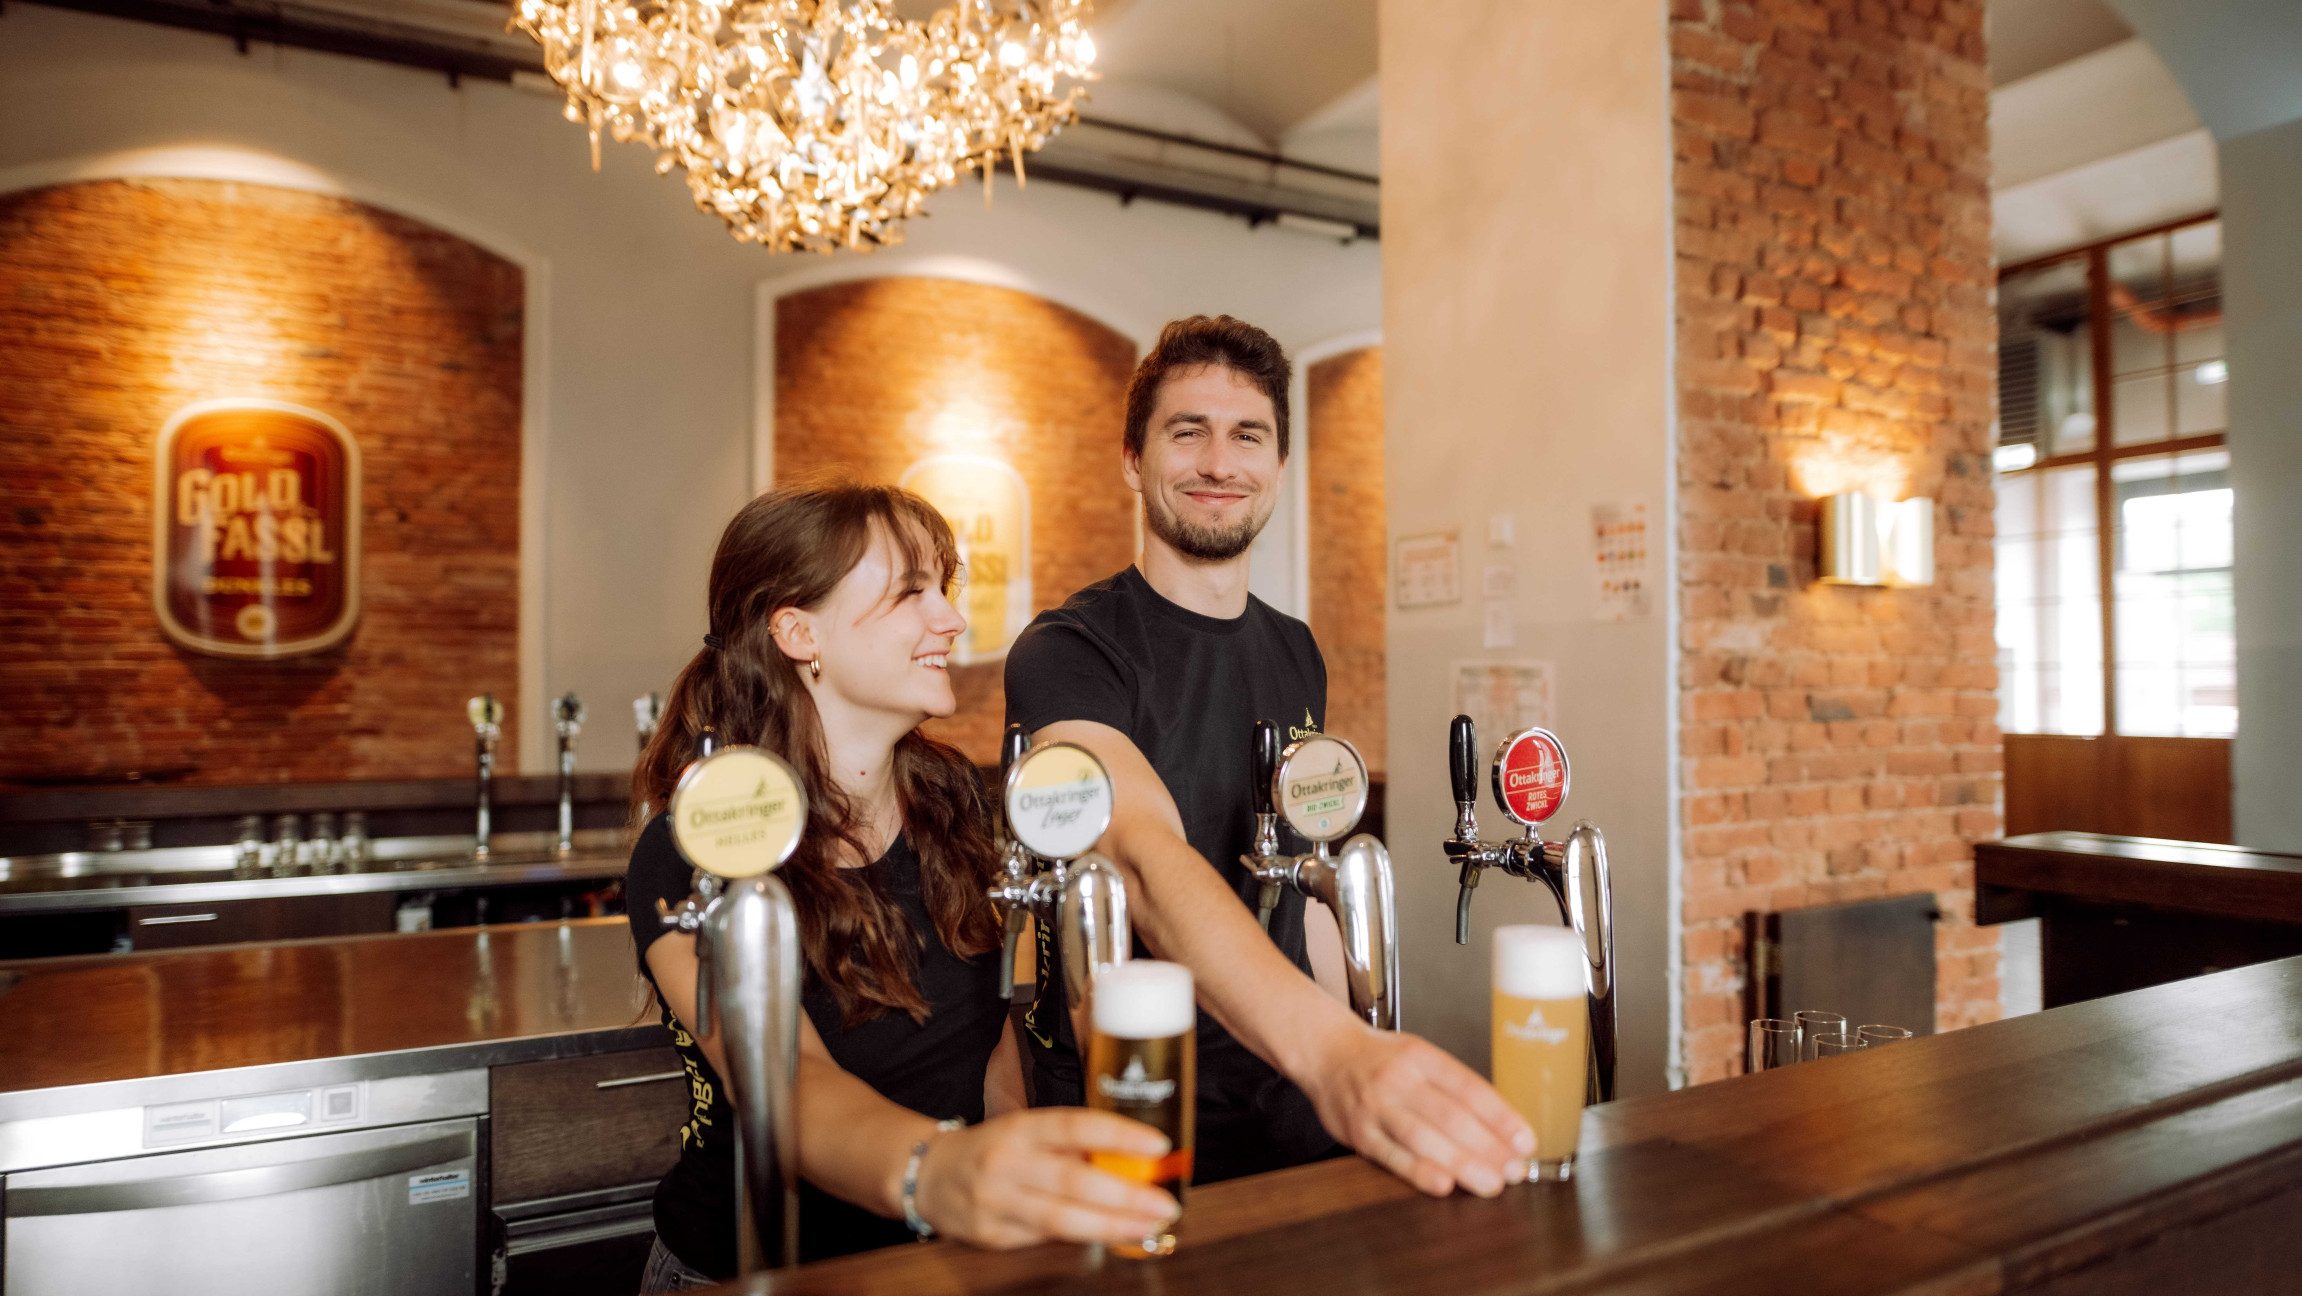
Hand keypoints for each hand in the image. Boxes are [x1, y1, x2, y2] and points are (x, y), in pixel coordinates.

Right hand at [912, 1109, 1180, 1248]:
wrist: (927, 1175)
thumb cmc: (993, 1148)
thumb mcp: (1026, 1130)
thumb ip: (1070, 1145)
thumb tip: (1133, 1161)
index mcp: (1020, 1127)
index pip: (1074, 1126)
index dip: (1117, 1134)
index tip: (1158, 1143)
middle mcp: (1006, 1163)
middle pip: (1073, 1181)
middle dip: (1126, 1196)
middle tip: (1166, 1204)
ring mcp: (996, 1203)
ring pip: (1061, 1220)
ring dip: (1111, 1226)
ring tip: (1148, 1226)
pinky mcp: (992, 1236)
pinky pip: (1045, 1239)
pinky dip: (1083, 1238)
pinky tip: (1112, 1236)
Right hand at [1298, 1021, 1534, 1196]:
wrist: (1326, 1053)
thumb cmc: (1380, 1059)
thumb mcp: (1421, 1056)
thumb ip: (1455, 1087)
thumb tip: (1501, 1126)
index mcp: (1422, 1057)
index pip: (1469, 1087)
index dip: (1500, 1117)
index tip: (1524, 1141)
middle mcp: (1400, 1079)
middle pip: (1450, 1116)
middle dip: (1488, 1147)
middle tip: (1514, 1170)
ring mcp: (1377, 1107)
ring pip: (1423, 1138)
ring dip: (1462, 1164)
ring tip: (1490, 1183)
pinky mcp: (1359, 1133)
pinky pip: (1392, 1156)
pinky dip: (1419, 1171)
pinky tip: (1443, 1184)